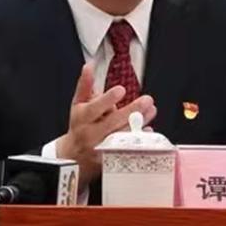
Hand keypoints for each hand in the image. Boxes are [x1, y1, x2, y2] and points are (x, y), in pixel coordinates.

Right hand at [57, 63, 155, 191]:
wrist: (73, 156)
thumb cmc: (79, 125)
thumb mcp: (78, 104)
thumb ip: (85, 85)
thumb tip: (89, 66)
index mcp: (82, 118)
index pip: (94, 108)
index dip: (107, 99)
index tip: (121, 89)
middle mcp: (91, 134)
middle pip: (113, 123)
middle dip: (131, 111)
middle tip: (147, 100)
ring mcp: (101, 148)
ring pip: (122, 136)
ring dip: (140, 123)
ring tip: (151, 110)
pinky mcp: (110, 159)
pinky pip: (127, 149)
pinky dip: (138, 139)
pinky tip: (148, 129)